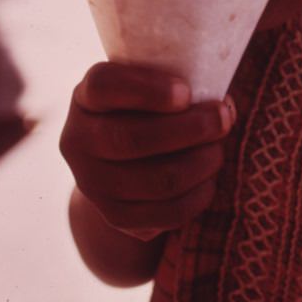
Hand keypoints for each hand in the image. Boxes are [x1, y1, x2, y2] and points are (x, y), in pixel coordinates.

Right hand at [60, 62, 234, 240]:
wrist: (119, 161)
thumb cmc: (148, 108)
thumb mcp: (150, 86)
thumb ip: (178, 84)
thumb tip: (223, 108)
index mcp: (86, 97)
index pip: (104, 86)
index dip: (147, 89)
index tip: (186, 92)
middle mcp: (78, 140)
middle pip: (133, 138)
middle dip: (190, 129)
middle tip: (222, 118)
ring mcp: (92, 183)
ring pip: (158, 180)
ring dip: (202, 162)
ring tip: (219, 147)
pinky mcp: (116, 217)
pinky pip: (167, 213)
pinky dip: (199, 194)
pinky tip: (210, 177)